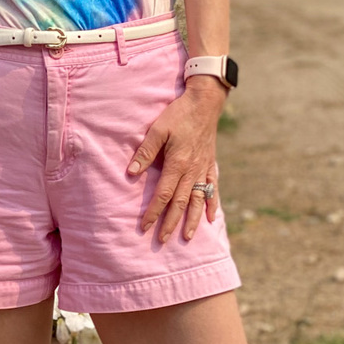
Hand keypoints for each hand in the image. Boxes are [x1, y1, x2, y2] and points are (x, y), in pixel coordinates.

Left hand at [127, 78, 223, 242]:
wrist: (205, 103)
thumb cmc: (178, 114)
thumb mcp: (157, 129)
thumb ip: (145, 152)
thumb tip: (131, 172)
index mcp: (177, 164)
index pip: (164, 195)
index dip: (154, 212)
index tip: (145, 226)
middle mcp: (192, 171)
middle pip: (181, 203)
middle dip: (170, 223)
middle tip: (161, 240)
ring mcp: (203, 169)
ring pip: (198, 200)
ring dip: (192, 220)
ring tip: (187, 237)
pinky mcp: (211, 165)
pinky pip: (213, 189)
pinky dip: (212, 204)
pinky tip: (211, 218)